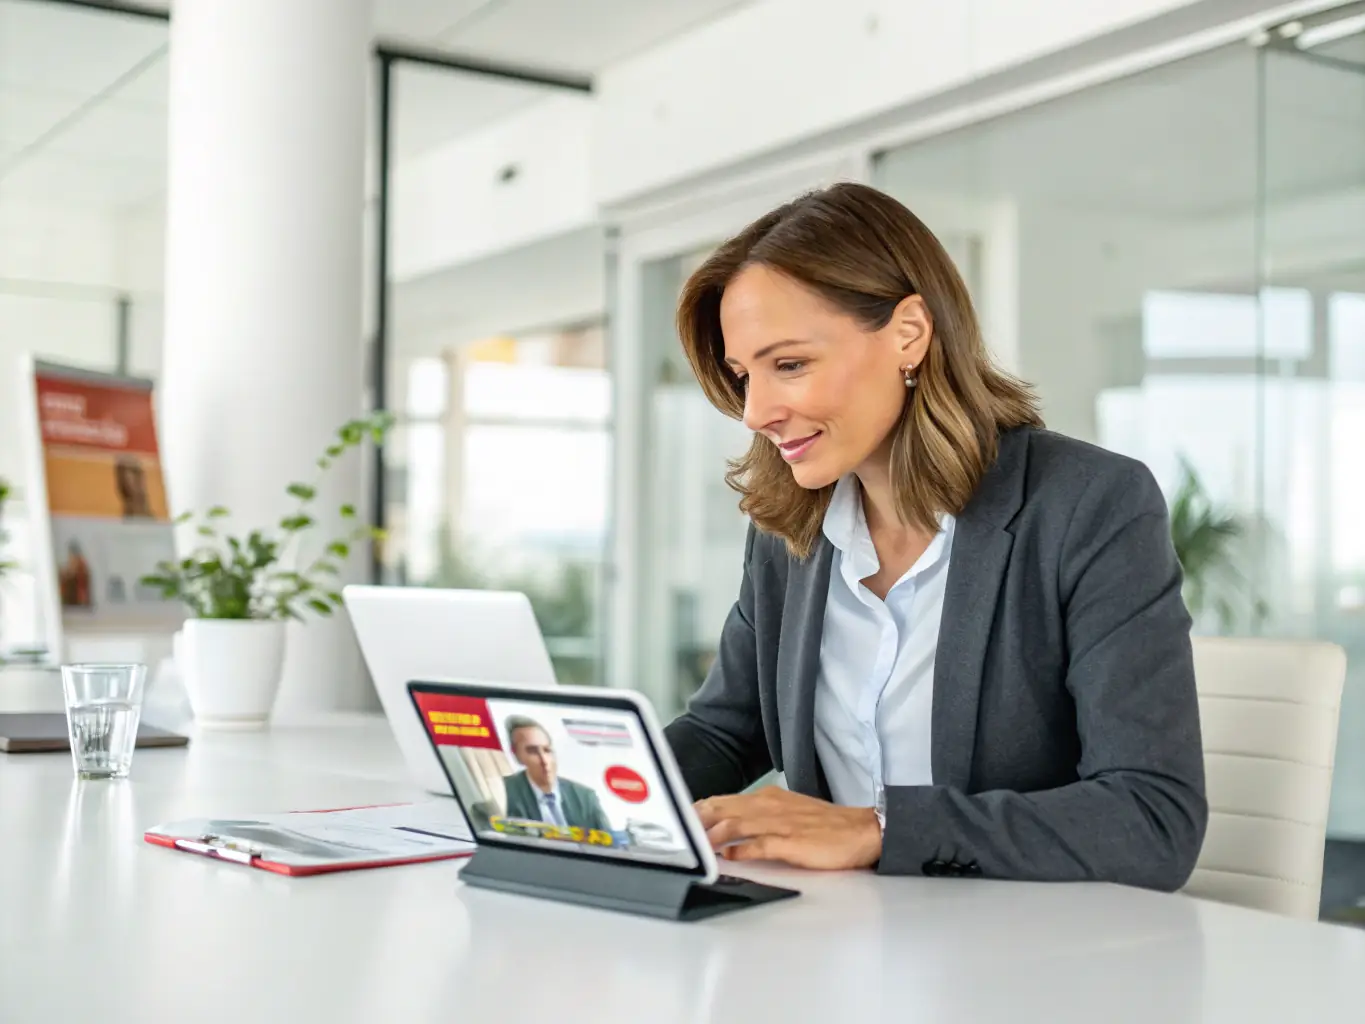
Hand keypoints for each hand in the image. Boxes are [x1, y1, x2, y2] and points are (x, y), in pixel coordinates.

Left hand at [693, 786, 881, 869]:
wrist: (862, 830)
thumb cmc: (826, 825)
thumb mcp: (789, 812)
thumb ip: (759, 817)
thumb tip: (730, 829)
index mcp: (768, 798)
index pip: (724, 800)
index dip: (699, 809)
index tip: (680, 818)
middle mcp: (770, 806)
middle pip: (723, 808)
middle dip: (696, 819)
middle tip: (675, 830)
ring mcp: (780, 824)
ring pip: (736, 824)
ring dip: (711, 834)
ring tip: (693, 844)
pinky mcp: (791, 843)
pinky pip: (760, 845)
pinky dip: (740, 851)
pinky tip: (728, 857)